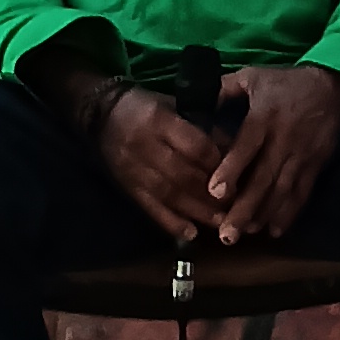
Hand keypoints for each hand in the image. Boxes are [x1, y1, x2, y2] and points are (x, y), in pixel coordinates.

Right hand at [97, 88, 223, 244]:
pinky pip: (150, 208)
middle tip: (238, 205)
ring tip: (222, 223)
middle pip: (183, 175)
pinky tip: (191, 234)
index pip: (195, 146)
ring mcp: (133, 170)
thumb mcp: (174, 105)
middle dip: (212, 193)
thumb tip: (234, 150)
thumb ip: (201, 128)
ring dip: (198, 212)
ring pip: (170, 195)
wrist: (100, 114)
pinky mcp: (127, 187)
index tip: (239, 174)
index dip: (218, 163)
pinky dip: (171, 223)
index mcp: (158, 120)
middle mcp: (144, 146)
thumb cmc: (145, 106)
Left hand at [206, 65, 339, 244]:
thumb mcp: (253, 76)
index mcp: (264, 117)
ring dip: (264, 215)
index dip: (231, 170)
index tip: (215, 193)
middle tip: (227, 233)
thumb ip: (223, 89)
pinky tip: (275, 230)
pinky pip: (302, 193)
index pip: (246, 147)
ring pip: (282, 191)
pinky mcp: (316, 165)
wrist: (333, 85)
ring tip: (246, 234)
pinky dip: (289, 213)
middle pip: (263, 179)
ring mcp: (302, 156)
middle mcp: (283, 140)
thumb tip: (194, 101)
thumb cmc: (286, 82)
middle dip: (244, 208)